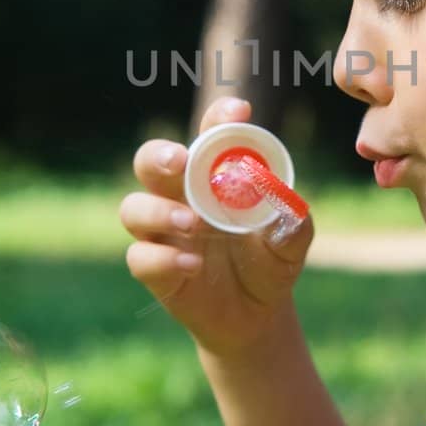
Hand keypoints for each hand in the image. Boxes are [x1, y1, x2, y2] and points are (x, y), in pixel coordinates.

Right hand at [120, 97, 314, 356]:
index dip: (219, 117)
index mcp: (213, 176)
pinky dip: (164, 258)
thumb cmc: (271, 260)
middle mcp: (180, 196)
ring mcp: (163, 232)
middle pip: (150, 162)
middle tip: (181, 160)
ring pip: (133, 208)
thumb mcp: (290, 240)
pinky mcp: (156, 269)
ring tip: (191, 223)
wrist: (258, 314)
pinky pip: (141, 257)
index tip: (239, 110)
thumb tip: (284, 197)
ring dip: (158, 211)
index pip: (209, 135)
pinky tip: (194, 265)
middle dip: (160, 155)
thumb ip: (291, 219)